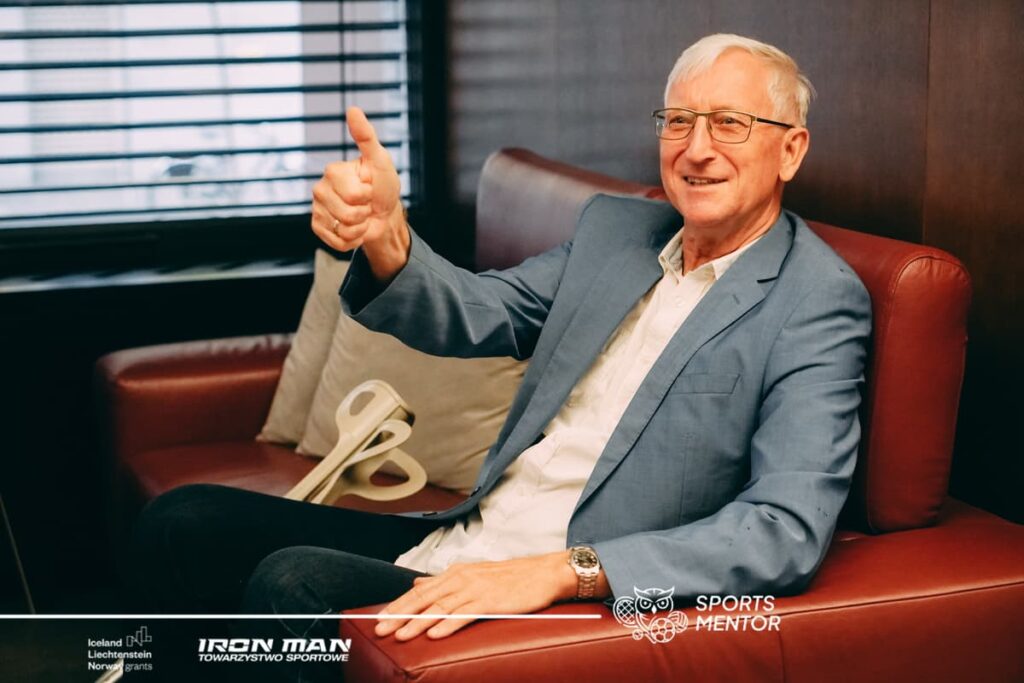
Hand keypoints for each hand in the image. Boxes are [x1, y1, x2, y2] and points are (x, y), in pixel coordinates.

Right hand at [311, 106, 408, 280]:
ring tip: (361, 215)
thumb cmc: (383, 185)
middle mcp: (320, 188)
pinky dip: (352, 240)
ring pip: (342, 229)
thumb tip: (353, 109)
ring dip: (359, 227)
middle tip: (366, 204)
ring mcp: (317, 209)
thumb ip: (366, 137)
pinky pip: (337, 242)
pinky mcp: (318, 228)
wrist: (384, 213)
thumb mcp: (380, 161)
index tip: (370, 187)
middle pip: (347, 214)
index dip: (368, 195)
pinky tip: (354, 228)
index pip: (353, 194)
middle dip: (364, 212)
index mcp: (333, 171)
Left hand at [374, 551, 581, 640]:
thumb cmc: (509, 577)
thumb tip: (418, 582)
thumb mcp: (471, 574)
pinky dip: (448, 624)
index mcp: (455, 573)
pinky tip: (434, 635)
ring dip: (418, 623)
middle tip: (379, 629)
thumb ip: (443, 580)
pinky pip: (465, 614)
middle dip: (399, 615)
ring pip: (440, 608)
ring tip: (400, 636)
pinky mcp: (491, 601)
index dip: (398, 605)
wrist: (543, 572)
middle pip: (424, 598)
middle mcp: (461, 578)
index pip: (420, 591)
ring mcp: (476, 589)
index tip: (379, 619)